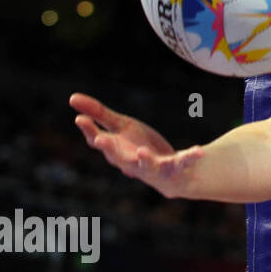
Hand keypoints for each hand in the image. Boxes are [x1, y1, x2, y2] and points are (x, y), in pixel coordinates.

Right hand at [69, 93, 202, 197]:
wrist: (172, 173)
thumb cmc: (140, 148)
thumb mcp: (122, 128)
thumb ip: (100, 114)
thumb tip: (71, 98)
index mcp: (117, 152)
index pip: (99, 142)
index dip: (89, 132)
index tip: (80, 119)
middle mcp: (132, 163)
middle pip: (118, 158)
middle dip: (110, 150)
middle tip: (101, 140)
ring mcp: (154, 168)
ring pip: (148, 166)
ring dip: (145, 160)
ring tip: (142, 151)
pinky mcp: (175, 169)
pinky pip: (183, 163)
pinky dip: (190, 157)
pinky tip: (199, 150)